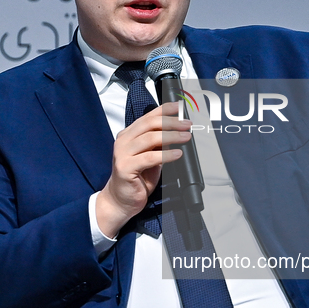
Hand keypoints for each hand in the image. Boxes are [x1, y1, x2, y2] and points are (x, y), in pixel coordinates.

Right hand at [96, 102, 191, 237]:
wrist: (122, 200)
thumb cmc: (137, 179)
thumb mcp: (151, 156)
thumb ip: (159, 143)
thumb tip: (178, 131)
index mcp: (128, 135)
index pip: (148, 117)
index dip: (165, 110)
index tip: (180, 108)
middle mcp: (123, 141)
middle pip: (149, 124)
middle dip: (171, 122)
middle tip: (187, 125)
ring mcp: (122, 154)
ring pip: (150, 138)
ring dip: (171, 136)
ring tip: (185, 138)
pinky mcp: (125, 167)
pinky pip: (149, 157)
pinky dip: (165, 155)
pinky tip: (177, 154)